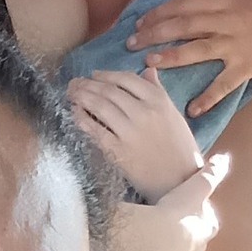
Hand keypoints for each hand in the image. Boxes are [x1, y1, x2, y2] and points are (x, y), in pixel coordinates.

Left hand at [69, 68, 202, 201]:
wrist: (179, 180)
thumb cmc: (179, 147)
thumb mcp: (173, 114)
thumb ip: (159, 91)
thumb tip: (148, 70)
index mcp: (159, 101)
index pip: (126, 79)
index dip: (106, 75)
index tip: (94, 75)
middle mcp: (144, 112)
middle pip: (109, 91)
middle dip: (87, 84)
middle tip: (74, 83)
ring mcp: (129, 131)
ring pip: (99, 106)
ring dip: (81, 96)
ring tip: (72, 94)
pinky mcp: (118, 151)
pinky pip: (94, 130)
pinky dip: (81, 118)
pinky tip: (74, 112)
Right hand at [119, 154, 228, 250]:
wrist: (152, 237)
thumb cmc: (176, 212)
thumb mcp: (196, 188)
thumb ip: (211, 173)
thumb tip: (225, 157)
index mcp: (206, 229)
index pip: (209, 222)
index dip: (200, 216)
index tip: (187, 210)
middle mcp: (197, 250)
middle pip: (193, 242)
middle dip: (184, 236)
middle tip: (169, 225)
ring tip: (153, 243)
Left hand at [129, 0, 251, 115]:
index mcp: (226, 0)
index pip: (184, 4)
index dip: (159, 12)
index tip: (140, 21)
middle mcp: (226, 22)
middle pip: (182, 27)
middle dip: (153, 35)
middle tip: (131, 45)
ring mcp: (236, 46)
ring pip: (195, 52)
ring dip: (169, 58)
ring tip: (148, 65)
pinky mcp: (247, 66)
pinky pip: (223, 85)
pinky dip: (208, 99)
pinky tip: (191, 110)